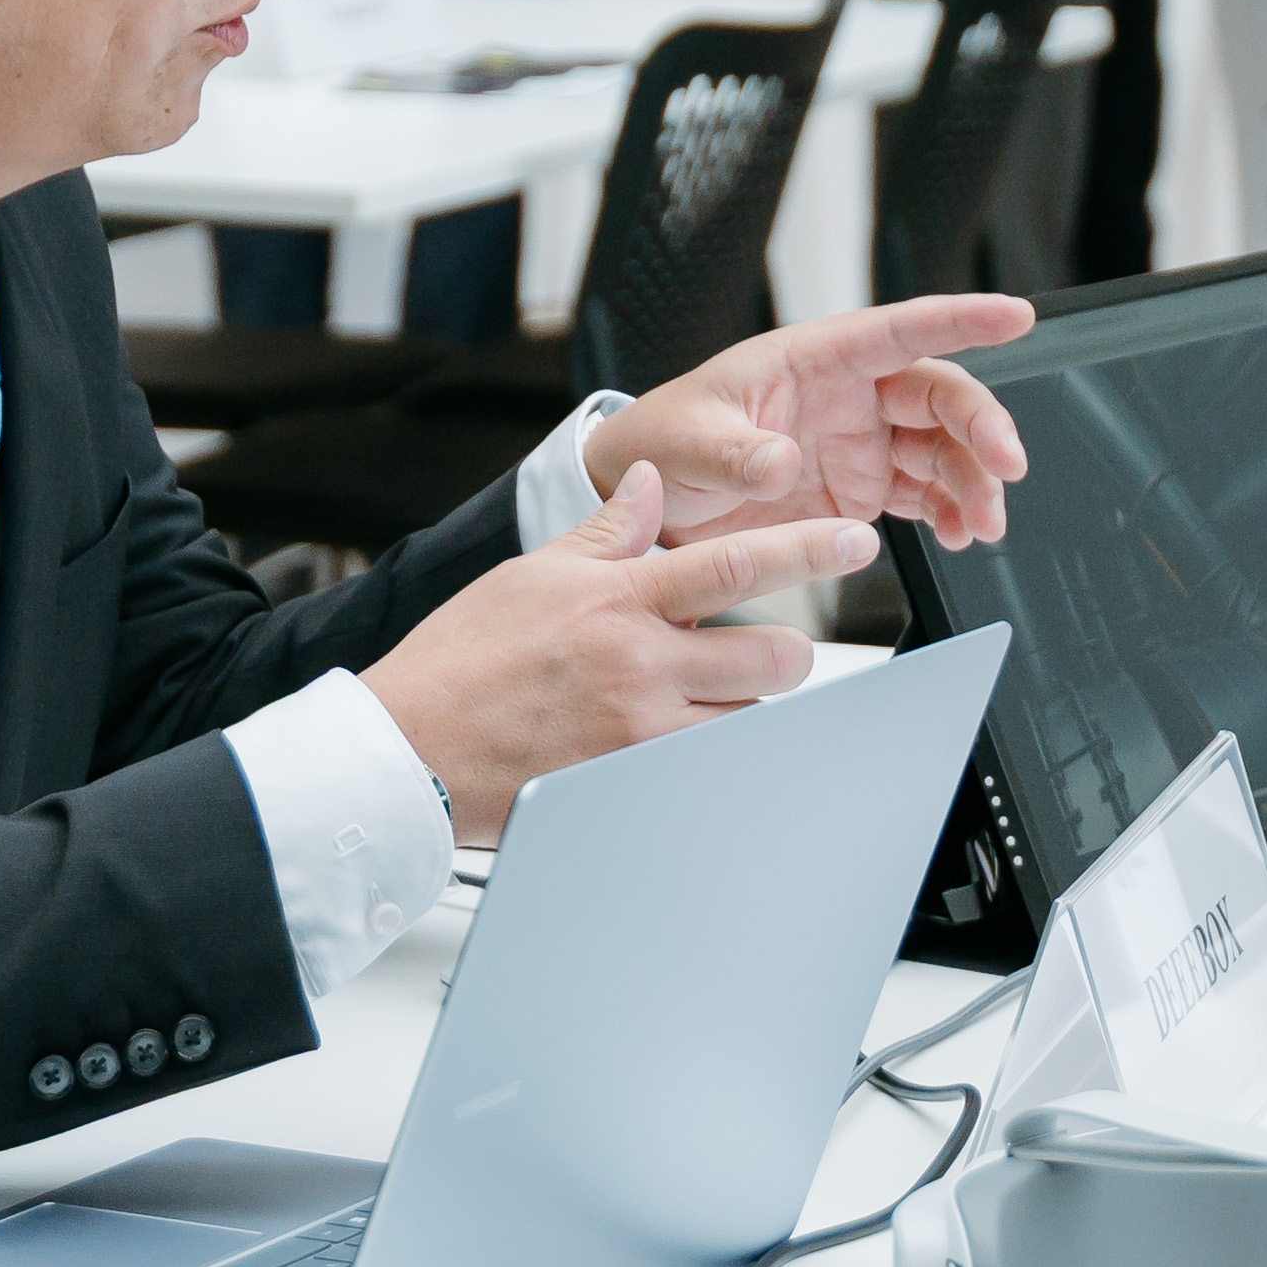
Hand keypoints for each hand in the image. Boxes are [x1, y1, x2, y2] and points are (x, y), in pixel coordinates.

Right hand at [363, 464, 885, 843]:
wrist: (409, 747)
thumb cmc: (461, 658)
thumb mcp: (533, 572)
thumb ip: (608, 530)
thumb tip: (652, 481)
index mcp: (619, 599)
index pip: (738, 562)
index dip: (810, 548)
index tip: (857, 539)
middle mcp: (639, 665)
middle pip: (770, 657)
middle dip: (783, 652)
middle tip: (757, 649)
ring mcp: (639, 732)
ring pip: (745, 717)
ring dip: (738, 703)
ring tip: (691, 695)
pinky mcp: (631, 785)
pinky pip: (706, 767)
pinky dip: (709, 751)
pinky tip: (681, 741)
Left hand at [581, 293, 1031, 543]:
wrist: (642, 507)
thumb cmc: (658, 447)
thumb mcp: (685, 444)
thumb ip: (733, 453)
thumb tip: (779, 462)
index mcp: (811, 360)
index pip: (898, 328)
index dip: (960, 318)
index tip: (1016, 315)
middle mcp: (846, 396)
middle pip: (938, 395)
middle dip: (982, 427)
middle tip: (1006, 467)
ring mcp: (858, 444)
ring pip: (942, 449)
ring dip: (974, 481)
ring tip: (983, 523)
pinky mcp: (859, 491)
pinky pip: (923, 494)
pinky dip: (950, 513)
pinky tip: (959, 534)